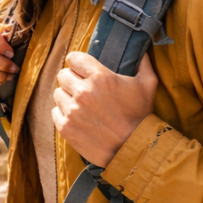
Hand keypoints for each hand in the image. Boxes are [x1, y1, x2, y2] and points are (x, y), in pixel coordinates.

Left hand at [52, 51, 158, 167]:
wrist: (134, 150)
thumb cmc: (141, 116)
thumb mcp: (147, 85)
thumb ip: (143, 64)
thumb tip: (142, 52)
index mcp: (100, 77)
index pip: (74, 58)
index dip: (78, 63)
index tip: (81, 69)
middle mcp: (83, 92)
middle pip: (63, 75)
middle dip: (72, 79)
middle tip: (82, 87)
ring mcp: (72, 111)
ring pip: (58, 93)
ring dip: (67, 97)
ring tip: (79, 104)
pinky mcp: (66, 127)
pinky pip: (55, 112)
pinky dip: (63, 113)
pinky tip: (76, 117)